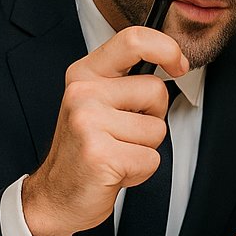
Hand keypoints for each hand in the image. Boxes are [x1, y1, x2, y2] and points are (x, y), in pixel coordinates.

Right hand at [22, 26, 187, 235]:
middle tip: (123, 134)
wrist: (56, 195)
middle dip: (153, 117)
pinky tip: (114, 171)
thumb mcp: (100, 104)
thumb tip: (175, 62)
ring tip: (116, 154)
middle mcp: (83, 93)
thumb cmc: (87, 149)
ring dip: (145, 148)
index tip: (179, 64)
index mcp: (85, 74)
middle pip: (156, 91)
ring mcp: (88, 122)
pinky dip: (140, 171)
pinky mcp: (99, 154)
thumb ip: (127, 82)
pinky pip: (151, 159)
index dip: (166, 48)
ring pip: (157, 129)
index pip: (133, 39)